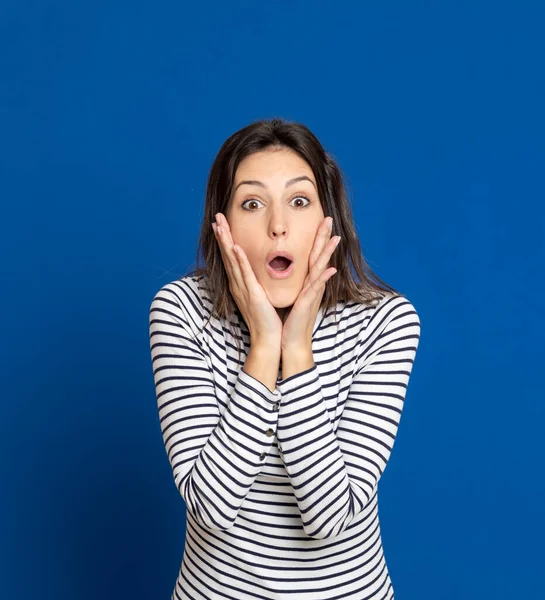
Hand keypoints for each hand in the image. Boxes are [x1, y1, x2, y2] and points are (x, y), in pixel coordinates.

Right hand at [212, 213, 282, 345]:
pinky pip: (245, 274)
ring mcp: (243, 289)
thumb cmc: (267, 318)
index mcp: (240, 284)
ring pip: (232, 261)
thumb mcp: (260, 295)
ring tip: (220, 225)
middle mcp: (238, 284)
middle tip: (216, 217)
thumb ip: (257, 282)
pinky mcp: (252, 294)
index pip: (231, 257)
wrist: (268, 338)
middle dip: (221, 235)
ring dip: (226, 242)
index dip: (225, 240)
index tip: (220, 224)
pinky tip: (235, 247)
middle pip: (227, 255)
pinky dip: (239, 260)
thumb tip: (259, 270)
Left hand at [281, 216, 339, 350]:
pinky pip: (316, 288)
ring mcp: (312, 293)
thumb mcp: (292, 294)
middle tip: (329, 219)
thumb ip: (295, 281)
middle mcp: (312, 284)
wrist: (290, 339)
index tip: (320, 221)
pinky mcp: (308, 302)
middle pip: (319, 256)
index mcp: (306, 281)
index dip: (317, 238)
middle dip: (324, 237)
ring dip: (328, 253)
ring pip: (321, 268)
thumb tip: (289, 269)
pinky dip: (323, 278)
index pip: (312, 255)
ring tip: (335, 238)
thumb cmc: (290, 318)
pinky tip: (330, 269)